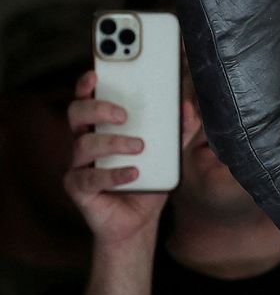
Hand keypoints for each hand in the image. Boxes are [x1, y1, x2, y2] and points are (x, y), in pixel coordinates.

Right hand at [63, 71, 200, 248]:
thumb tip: (188, 108)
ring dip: (113, 142)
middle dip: (98, 108)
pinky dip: (113, 174)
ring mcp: (78, 164)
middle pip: (76, 114)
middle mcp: (85, 141)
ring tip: (139, 146)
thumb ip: (179, 131)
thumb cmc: (148, 178)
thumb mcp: (170, 153)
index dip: (87, 84)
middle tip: (123, 113)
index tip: (96, 74)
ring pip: (83, 144)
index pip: (88, 98)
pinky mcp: (78, 188)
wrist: (138, 220)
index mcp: (103, 126)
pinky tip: (134, 173)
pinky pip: (89, 178)